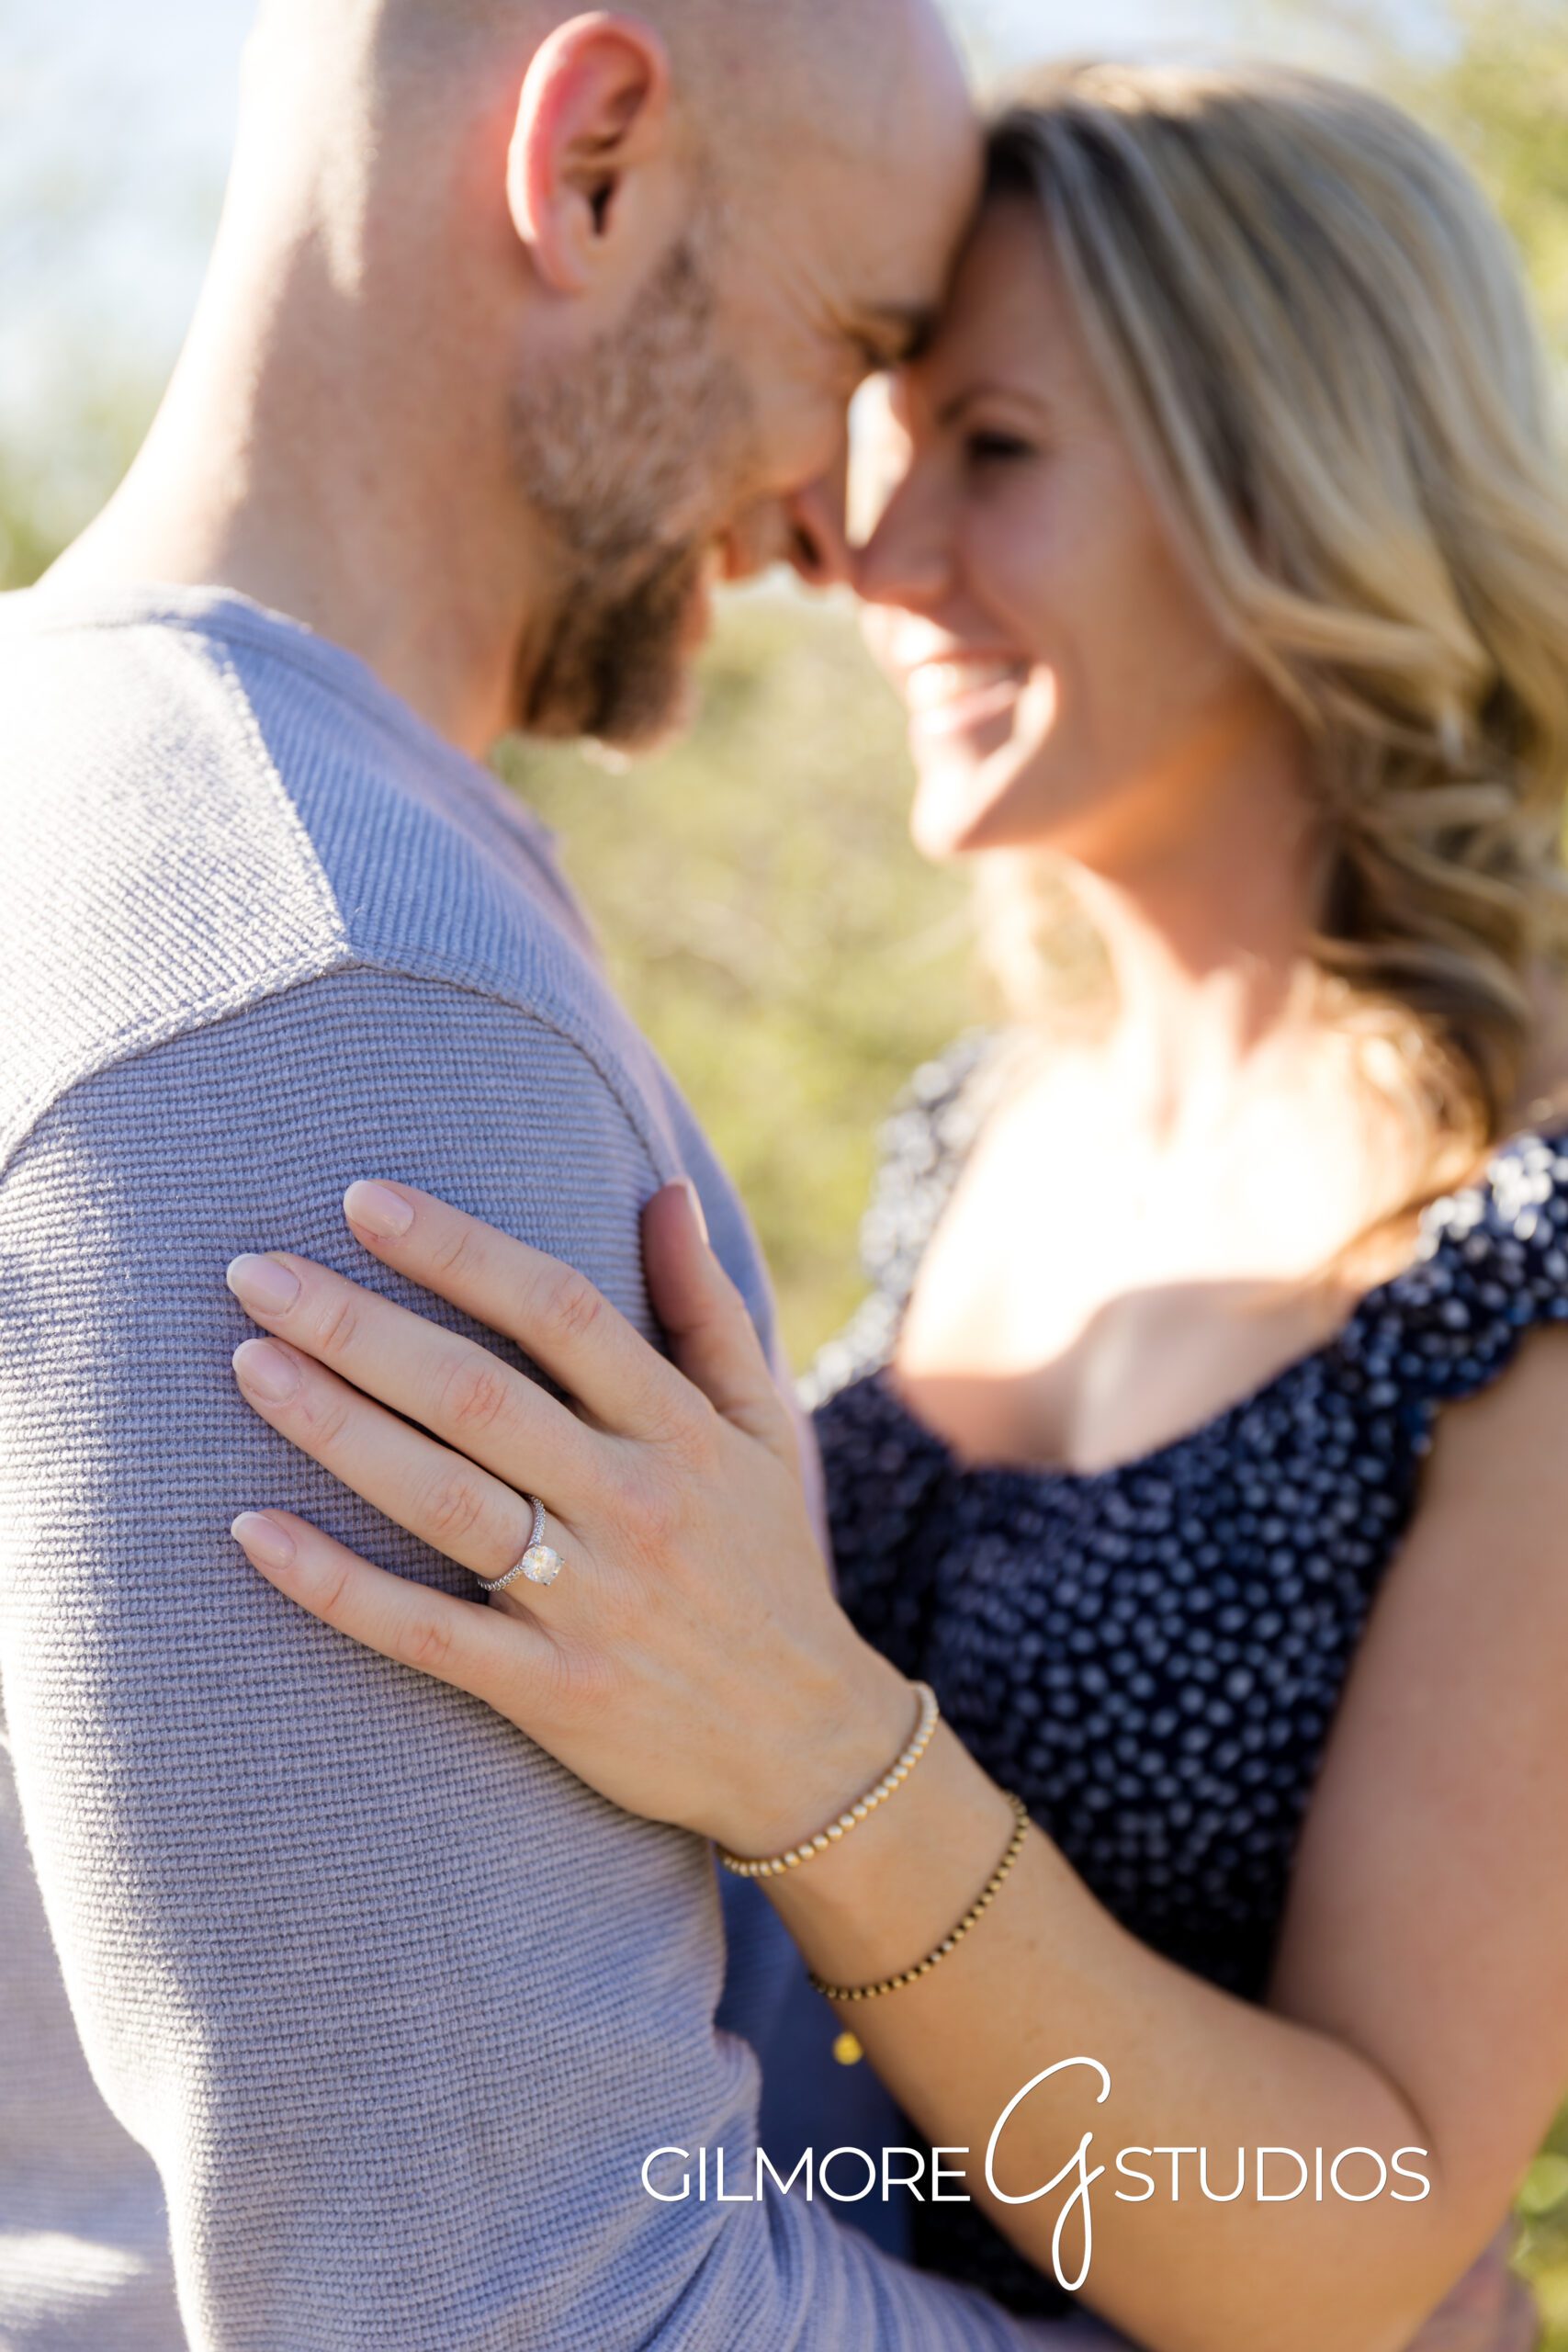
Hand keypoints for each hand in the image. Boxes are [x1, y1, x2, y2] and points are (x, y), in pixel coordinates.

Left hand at [224, 1178, 914, 1856]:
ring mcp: (590, 1602)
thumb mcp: (765, 1429)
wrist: (810, 1748)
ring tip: (247, 1365)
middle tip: (254, 1272)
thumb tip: (661, 1190)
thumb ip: (706, 1311)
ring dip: (337, 1428)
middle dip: (358, 1325)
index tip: (363, 1201)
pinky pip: (425, 1633)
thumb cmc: (769, 1564)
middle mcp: (634, 1503)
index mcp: (681, 1429)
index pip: (560, 1311)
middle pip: (478, 1394)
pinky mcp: (551, 1693)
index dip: (459, 1249)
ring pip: (444, 1501)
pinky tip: (255, 1532)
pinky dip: (337, 1585)